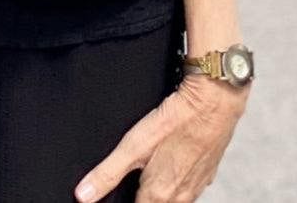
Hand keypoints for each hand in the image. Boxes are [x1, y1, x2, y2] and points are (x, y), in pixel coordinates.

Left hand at [73, 74, 250, 201]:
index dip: (124, 201)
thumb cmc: (176, 121)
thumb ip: (108, 173)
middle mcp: (180, 197)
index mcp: (159, 195)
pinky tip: (170, 164)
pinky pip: (188, 187)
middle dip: (142, 197)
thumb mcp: (134, 145)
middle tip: (131, 182)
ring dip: (160, 192)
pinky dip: (176, 181)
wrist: (214, 103)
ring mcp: (196, 186)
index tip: (119, 194)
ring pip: (174, 200)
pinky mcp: (206, 173)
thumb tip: (83, 195)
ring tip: (147, 174)